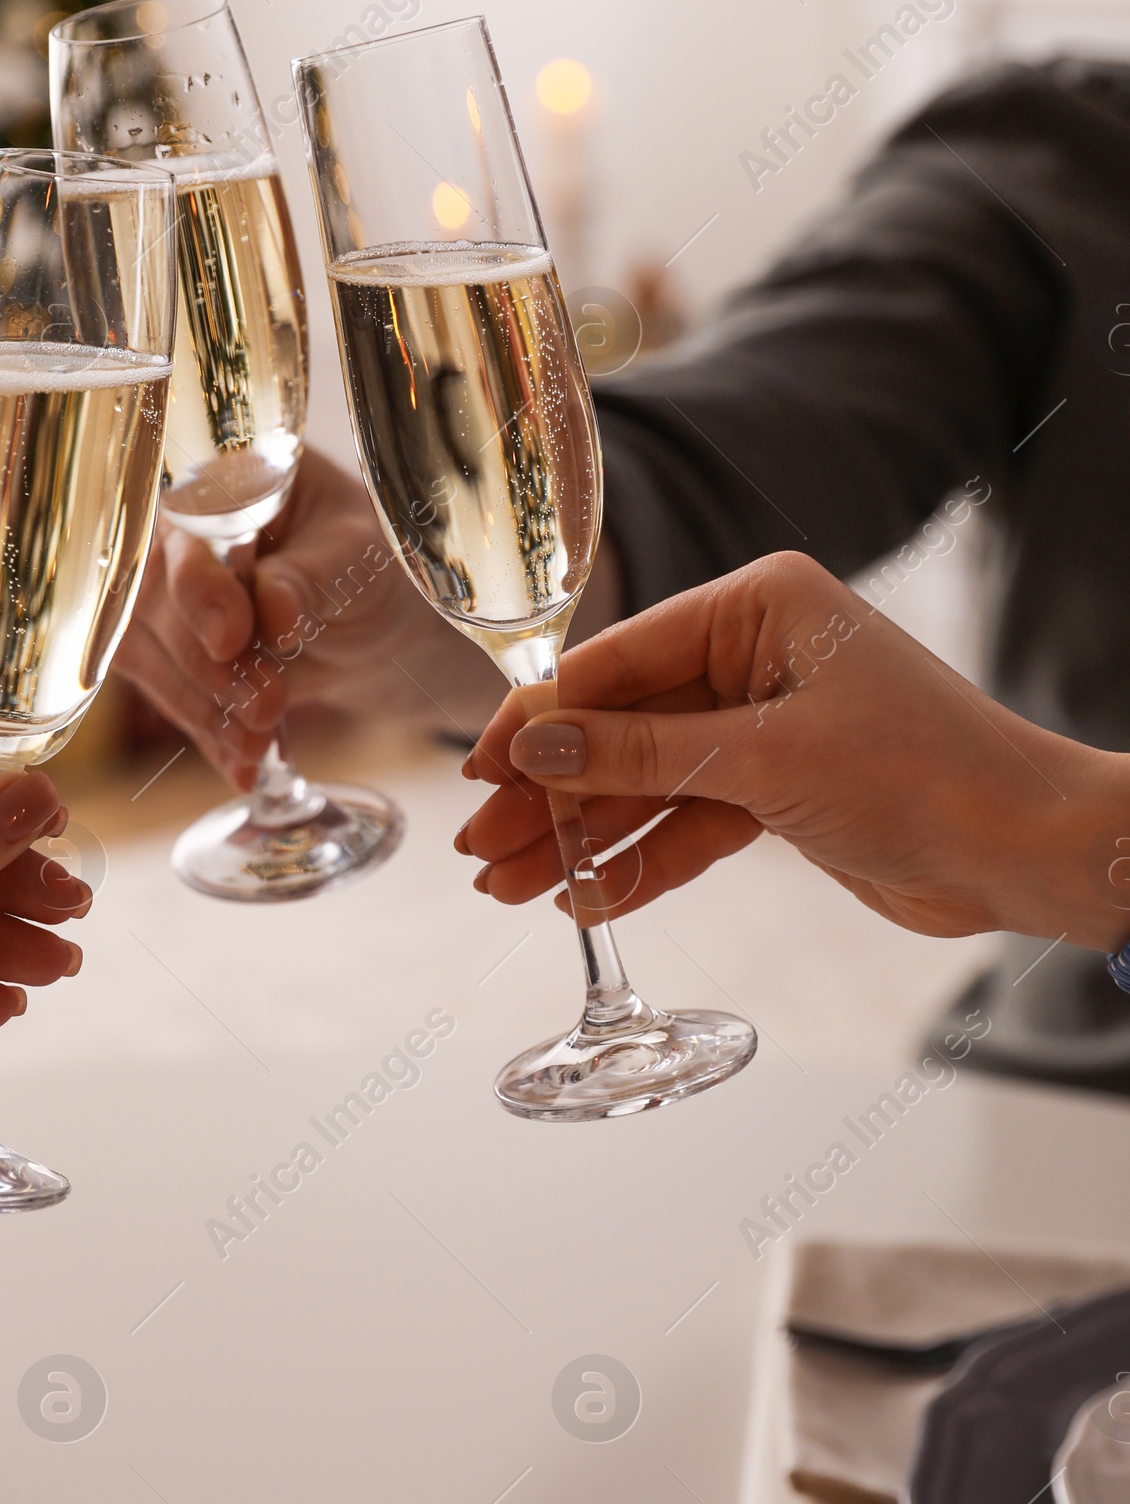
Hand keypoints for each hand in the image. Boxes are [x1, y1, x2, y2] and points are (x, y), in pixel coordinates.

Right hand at [114, 445, 506, 780]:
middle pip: (150, 597)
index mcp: (221, 479)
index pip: (181, 527)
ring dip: (202, 707)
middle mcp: (176, 531)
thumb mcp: (357, 557)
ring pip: (147, 652)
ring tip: (257, 744)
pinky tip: (244, 766)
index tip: (231, 638)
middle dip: (204, 663)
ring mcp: (163, 593)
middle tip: (263, 704)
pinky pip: (170, 694)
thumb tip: (273, 610)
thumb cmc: (368, 562)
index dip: (196, 586)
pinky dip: (208, 734)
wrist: (373, 617)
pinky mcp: (167, 651)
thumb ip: (312, 576)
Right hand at [457, 552, 1129, 947]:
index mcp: (759, 605)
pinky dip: (644, 860)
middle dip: (552, 792)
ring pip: (647, 781)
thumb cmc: (923, 775)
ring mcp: (766, 724)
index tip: (477, 767)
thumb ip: (640, 755)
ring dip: (584, 836)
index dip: (542, 719)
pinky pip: (689, 819)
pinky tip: (586, 898)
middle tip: (478, 846)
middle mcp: (757, 654)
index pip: (618, 658)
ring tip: (508, 887)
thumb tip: (535, 752)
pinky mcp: (780, 789)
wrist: (1026, 850)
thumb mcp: (764, 761)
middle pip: (622, 725)